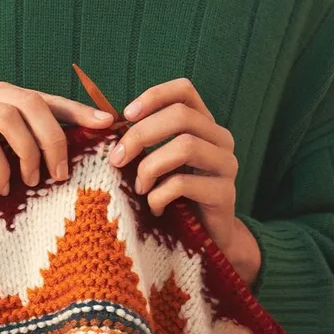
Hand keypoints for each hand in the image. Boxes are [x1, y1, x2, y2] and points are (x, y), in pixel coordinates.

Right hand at [0, 82, 113, 196]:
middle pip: (30, 102)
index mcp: (3, 99)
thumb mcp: (13, 162)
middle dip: (54, 138)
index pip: (47, 98)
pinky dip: (1, 166)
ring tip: (32, 182)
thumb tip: (90, 146)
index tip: (107, 127)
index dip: (78, 111)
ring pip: (7, 117)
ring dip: (28, 152)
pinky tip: (2, 188)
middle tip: (61, 173)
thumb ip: (40, 149)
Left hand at [108, 78, 260, 286]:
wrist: (207, 242)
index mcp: (204, 126)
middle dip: (141, 135)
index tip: (124, 115)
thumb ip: (145, 144)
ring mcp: (227, 166)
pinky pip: (184, 184)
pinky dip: (159, 196)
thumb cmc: (175, 201)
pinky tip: (154, 209)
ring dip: (150, 167)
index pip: (185, 91)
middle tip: (117, 159)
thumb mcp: (159, 166)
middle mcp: (221, 140)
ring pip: (185, 146)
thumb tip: (107, 127)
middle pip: (181, 116)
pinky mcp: (226, 194)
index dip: (154, 96)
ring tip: (139, 189)